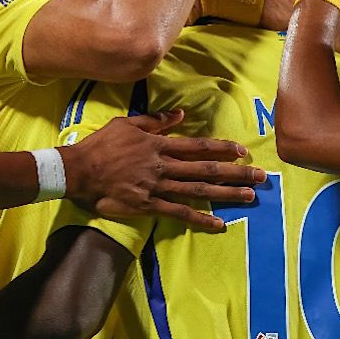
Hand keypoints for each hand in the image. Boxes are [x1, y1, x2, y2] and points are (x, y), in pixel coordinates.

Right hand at [61, 110, 266, 231]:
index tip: (243, 151)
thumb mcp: (128, 124)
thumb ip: (156, 121)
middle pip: (206, 168)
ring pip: (198, 190)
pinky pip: (178, 212)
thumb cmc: (101, 145)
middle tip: (261, 176)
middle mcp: (163, 165)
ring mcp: (157, 186)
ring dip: (226, 193)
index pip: (198, 146)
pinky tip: (219, 224)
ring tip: (249, 197)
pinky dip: (200, 218)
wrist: (78, 170)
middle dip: (236, 172)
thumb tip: (179, 114)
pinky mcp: (148, 205)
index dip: (222, 148)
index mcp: (159, 144)